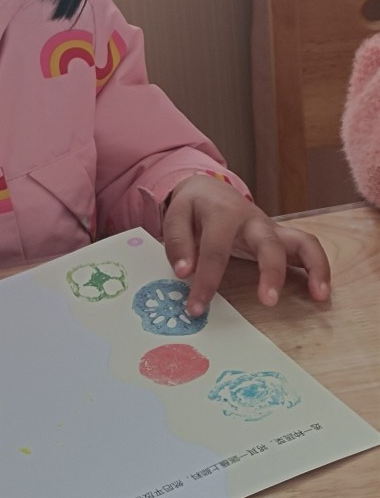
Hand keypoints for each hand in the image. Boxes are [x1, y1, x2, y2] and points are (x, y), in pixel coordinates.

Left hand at [162, 174, 330, 314]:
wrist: (211, 190)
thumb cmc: (194, 207)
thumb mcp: (177, 216)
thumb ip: (178, 242)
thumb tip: (184, 272)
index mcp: (223, 213)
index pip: (215, 250)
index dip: (206, 281)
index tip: (196, 307)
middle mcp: (254, 220)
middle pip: (269, 242)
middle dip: (271, 272)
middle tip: (268, 301)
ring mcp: (272, 229)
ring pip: (301, 241)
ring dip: (314, 267)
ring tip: (319, 295)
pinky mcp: (281, 238)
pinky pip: (308, 249)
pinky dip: (319, 268)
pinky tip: (321, 292)